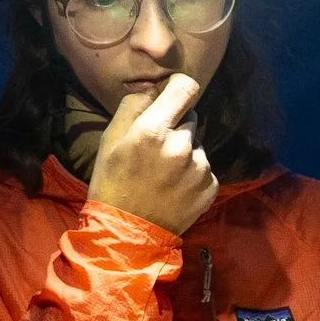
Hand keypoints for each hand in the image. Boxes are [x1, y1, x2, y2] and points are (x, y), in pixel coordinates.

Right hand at [87, 73, 217, 236]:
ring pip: (196, 143)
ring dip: (183, 150)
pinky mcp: (211, 186)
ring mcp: (200, 167)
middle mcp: (182, 145)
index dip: (176, 88)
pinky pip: (204, 166)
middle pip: (189, 116)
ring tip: (163, 171)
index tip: (167, 98)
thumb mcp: (109, 140)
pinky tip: (173, 186)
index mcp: (153, 130)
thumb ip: (132, 106)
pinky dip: (191, 172)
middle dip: (174, 125)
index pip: (186, 87)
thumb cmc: (111, 182)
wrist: (128, 233)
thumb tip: (152, 87)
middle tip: (155, 147)